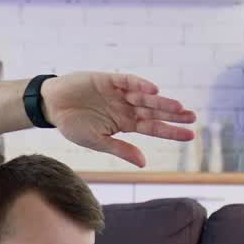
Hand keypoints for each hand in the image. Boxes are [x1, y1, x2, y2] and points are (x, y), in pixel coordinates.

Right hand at [40, 72, 196, 167]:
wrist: (51, 106)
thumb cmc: (72, 125)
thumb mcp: (96, 141)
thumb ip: (120, 149)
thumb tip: (144, 163)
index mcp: (124, 123)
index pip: (153, 128)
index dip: (171, 131)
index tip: (190, 136)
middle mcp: (126, 107)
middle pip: (154, 111)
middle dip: (173, 114)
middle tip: (192, 118)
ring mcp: (118, 93)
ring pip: (145, 97)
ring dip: (161, 101)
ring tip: (179, 107)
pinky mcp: (108, 79)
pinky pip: (127, 81)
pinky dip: (140, 84)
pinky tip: (153, 90)